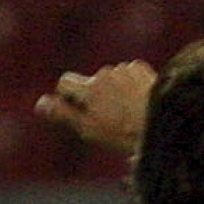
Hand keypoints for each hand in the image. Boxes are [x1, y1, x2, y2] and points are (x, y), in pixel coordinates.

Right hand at [35, 61, 154, 152]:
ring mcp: (123, 70)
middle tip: (112, 118)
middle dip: (97, 95)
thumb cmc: (126, 133)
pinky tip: (142, 100)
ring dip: (117, 91)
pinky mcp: (141, 69)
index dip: (69, 97)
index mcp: (88, 90)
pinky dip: (133, 85)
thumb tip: (40, 104)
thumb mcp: (90, 130)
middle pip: (91, 82)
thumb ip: (63, 114)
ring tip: (132, 112)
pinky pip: (130, 74)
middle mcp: (103, 75)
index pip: (65, 83)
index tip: (80, 110)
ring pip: (112, 79)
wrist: (164, 124)